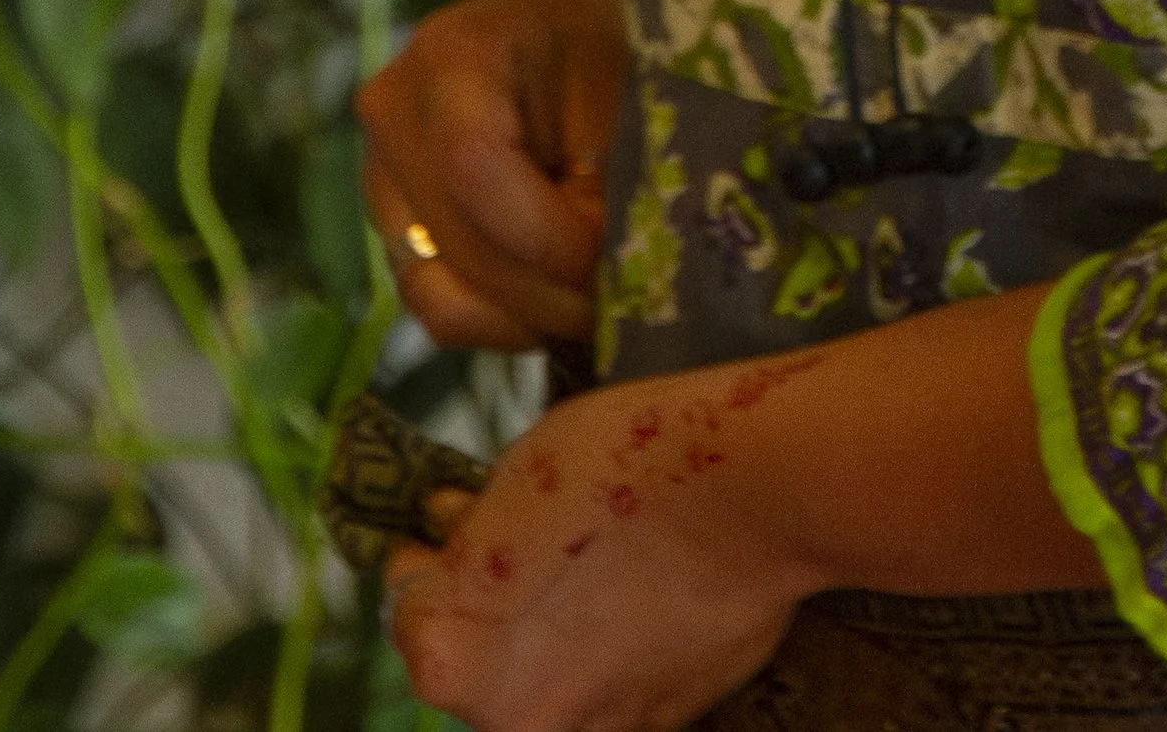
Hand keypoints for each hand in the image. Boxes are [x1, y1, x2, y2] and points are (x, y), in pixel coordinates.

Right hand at [358, 0, 626, 349]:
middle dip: (545, 293)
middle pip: (456, 243)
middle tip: (619, 304)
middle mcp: (394, 115)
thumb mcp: (619, 90)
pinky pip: (431, 296)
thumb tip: (611, 280)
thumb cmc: (594, 45)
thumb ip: (608, 181)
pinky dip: (497, 317)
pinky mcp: (389, 221)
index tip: (608, 259)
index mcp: (452, 57)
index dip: (544, 237)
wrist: (547, 21)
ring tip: (589, 307)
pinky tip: (551, 301)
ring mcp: (379, 174)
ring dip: (522, 317)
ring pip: (436, 290)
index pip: (474, 171)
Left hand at [386, 359, 821, 731]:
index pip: (409, 618)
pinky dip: (621, 655)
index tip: (449, 525)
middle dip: (492, 608)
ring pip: (551, 689)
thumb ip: (474, 532)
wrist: (757, 488)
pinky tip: (650, 594)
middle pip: (477, 665)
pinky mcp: (668, 722)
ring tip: (597, 571)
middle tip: (529, 544)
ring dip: (557, 641)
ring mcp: (599, 728)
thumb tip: (454, 537)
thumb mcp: (517, 473)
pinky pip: (618, 694)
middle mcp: (517, 719)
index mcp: (458, 659)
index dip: (424, 561)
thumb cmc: (624, 462)